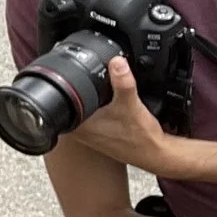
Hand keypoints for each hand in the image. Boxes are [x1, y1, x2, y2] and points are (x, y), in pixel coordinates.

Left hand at [66, 56, 177, 173]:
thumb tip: (116, 62)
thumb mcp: (131, 104)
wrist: (155, 154)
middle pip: (69, 105)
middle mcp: (80, 133)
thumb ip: (123, 82)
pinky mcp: (98, 136)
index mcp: (79, 126)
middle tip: (91, 81)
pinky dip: (98, 109)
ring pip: (80, 112)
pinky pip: (91, 118)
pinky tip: (109, 106)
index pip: (61, 102)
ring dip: (88, 101)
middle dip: (78, 91)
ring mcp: (88, 136)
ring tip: (102, 93)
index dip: (66, 85)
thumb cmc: (141, 137)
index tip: (72, 74)